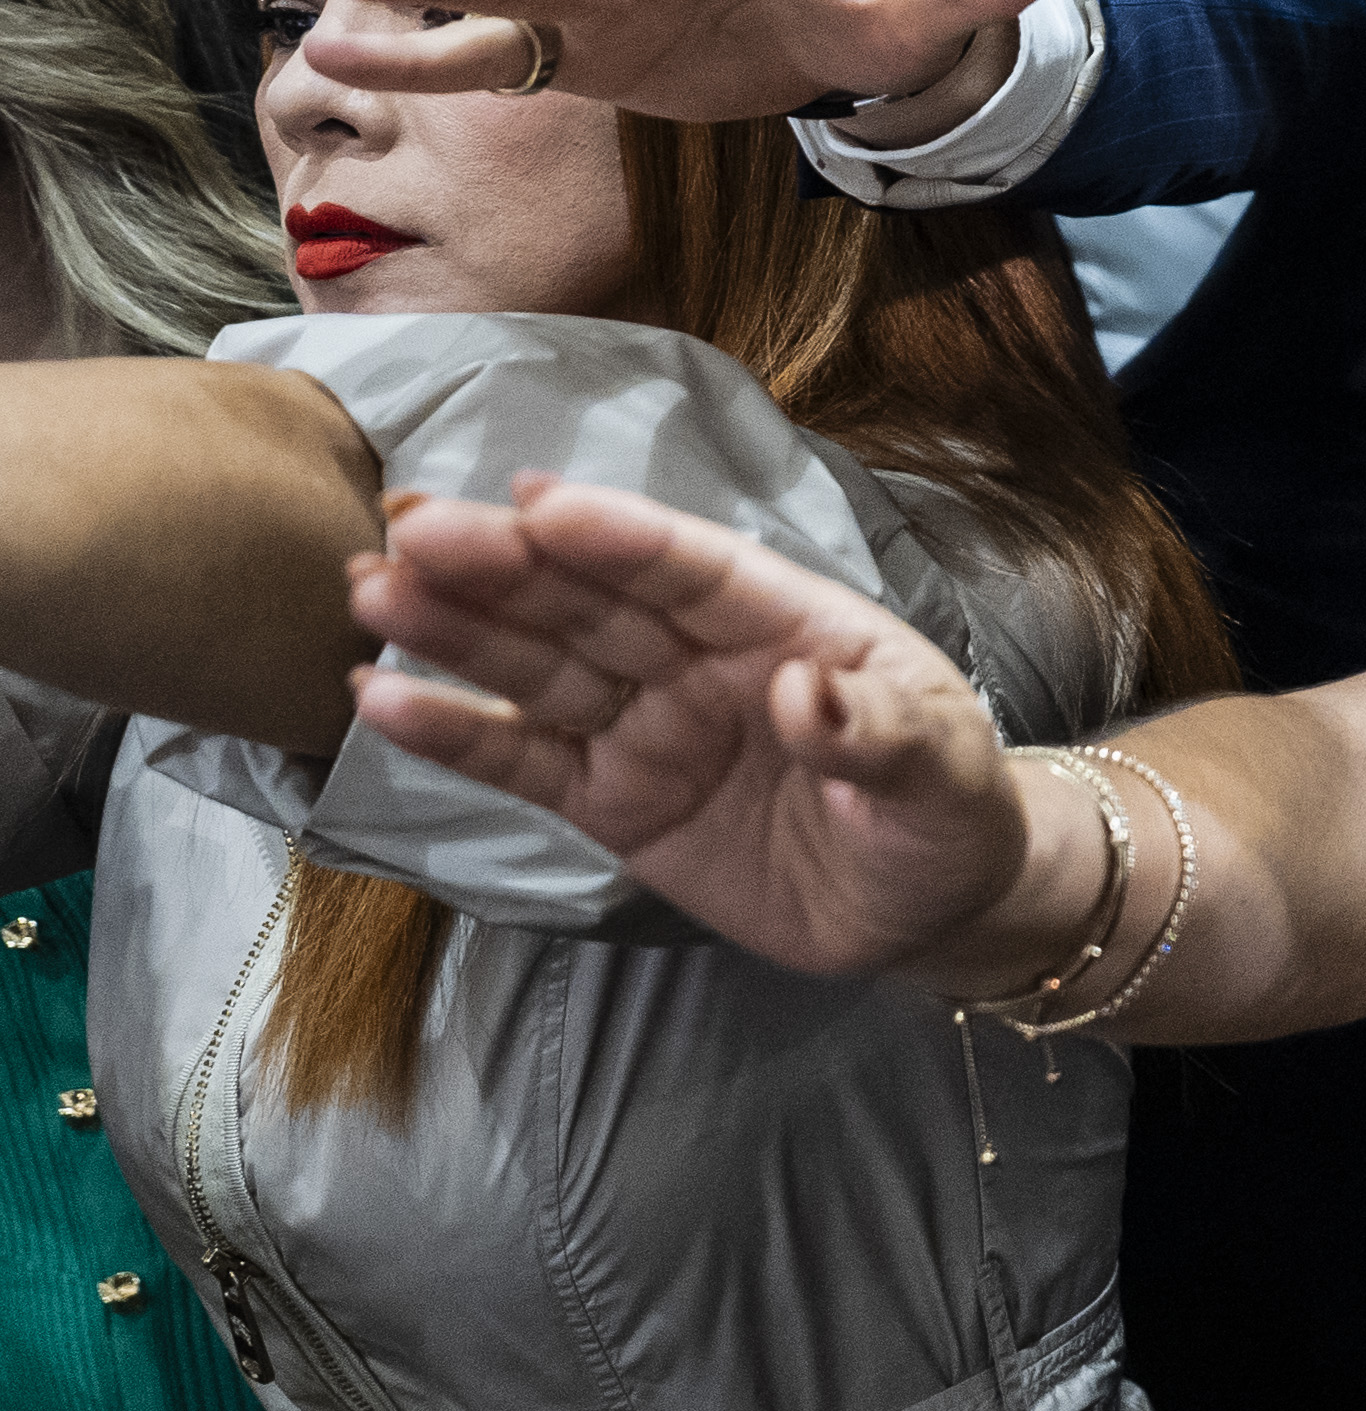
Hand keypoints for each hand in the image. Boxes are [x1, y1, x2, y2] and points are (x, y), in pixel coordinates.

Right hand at [341, 474, 1028, 983]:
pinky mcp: (615, 799)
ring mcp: (652, 726)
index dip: (619, 535)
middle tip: (411, 527)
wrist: (930, 908)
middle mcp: (706, 661)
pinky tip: (380, 697)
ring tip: (372, 588)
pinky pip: (525, 761)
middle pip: (593, 602)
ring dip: (457, 629)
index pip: (695, 569)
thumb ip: (879, 733)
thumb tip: (808, 694)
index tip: (538, 502)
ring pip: (542, 667)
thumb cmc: (948, 812)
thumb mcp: (941, 775)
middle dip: (505, 564)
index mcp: (791, 624)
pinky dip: (455, 734)